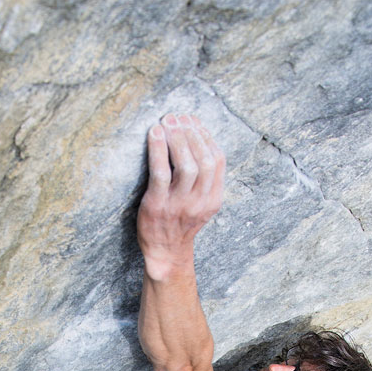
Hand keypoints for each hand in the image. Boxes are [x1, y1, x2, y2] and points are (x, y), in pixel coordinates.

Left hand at [137, 113, 224, 279]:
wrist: (165, 254)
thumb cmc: (180, 223)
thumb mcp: (201, 204)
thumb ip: (204, 180)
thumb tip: (198, 140)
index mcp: (212, 200)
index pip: (217, 161)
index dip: (206, 136)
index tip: (194, 121)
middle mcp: (198, 202)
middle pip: (203, 160)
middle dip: (191, 133)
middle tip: (178, 116)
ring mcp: (178, 205)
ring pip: (186, 165)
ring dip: (177, 138)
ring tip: (167, 121)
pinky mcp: (157, 206)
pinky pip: (160, 173)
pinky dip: (158, 150)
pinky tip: (154, 133)